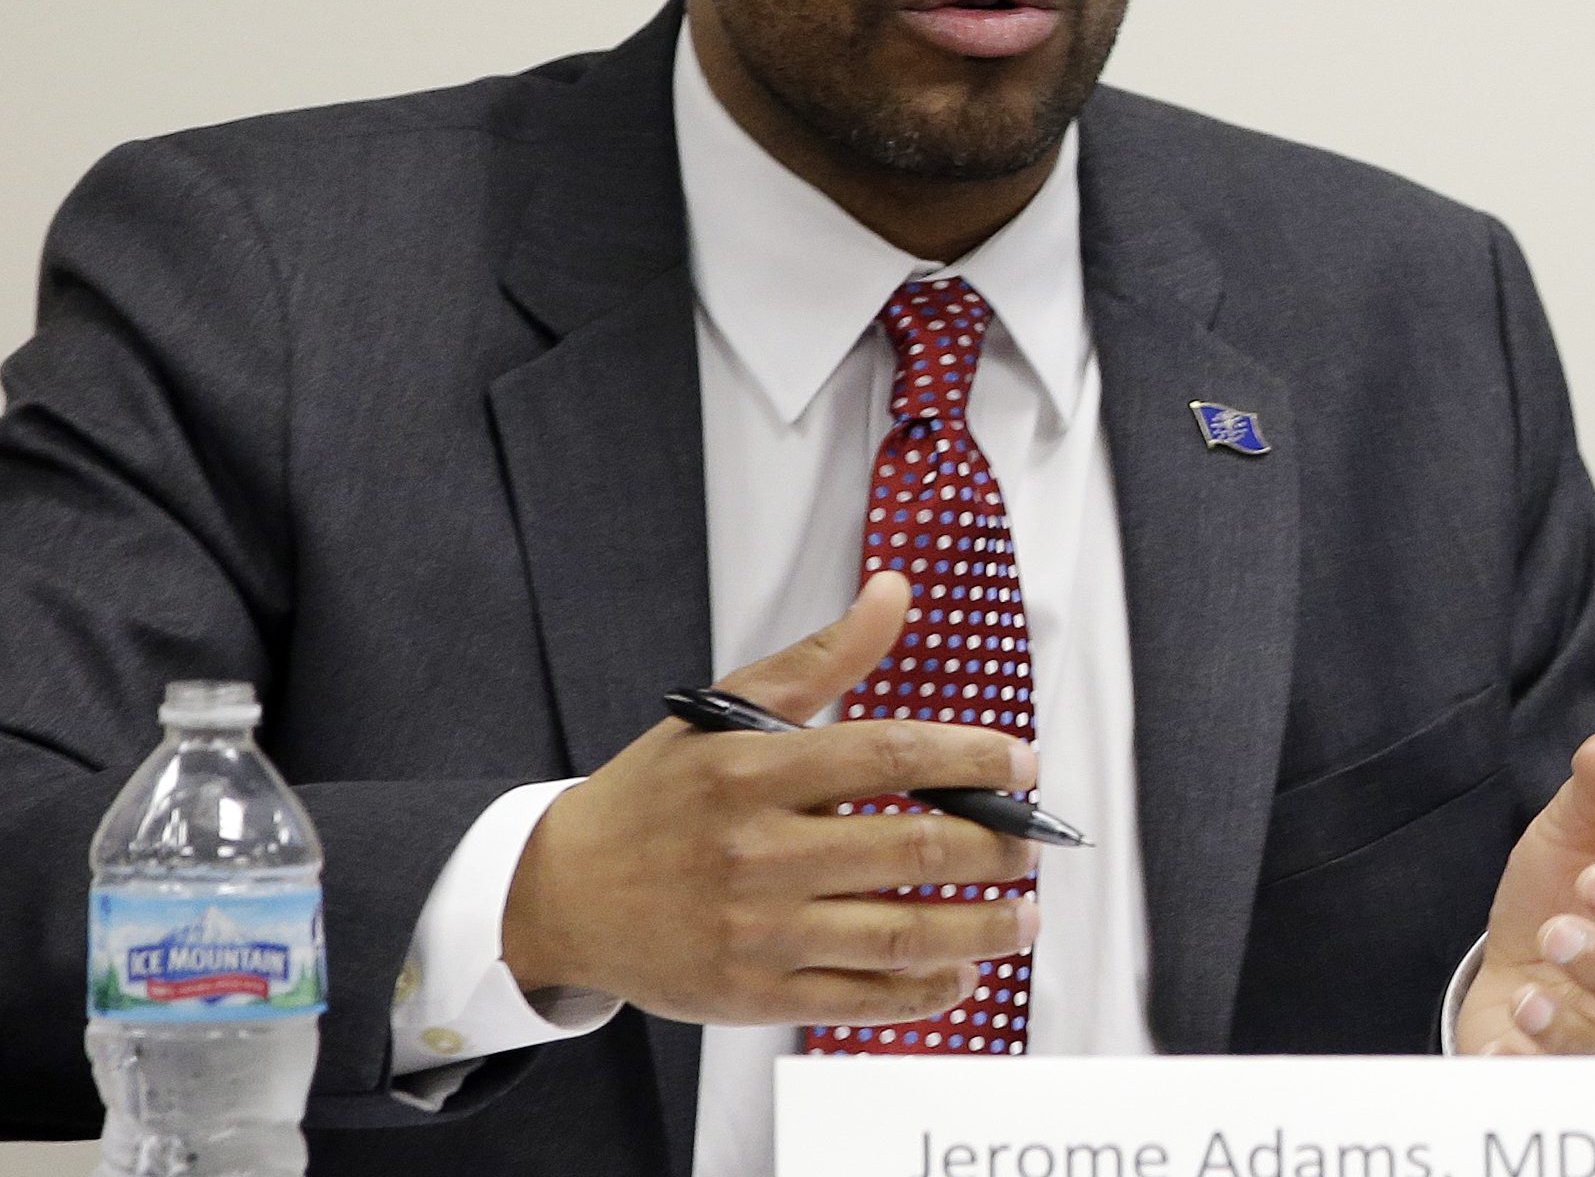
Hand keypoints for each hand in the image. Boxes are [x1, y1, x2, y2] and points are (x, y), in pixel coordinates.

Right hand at [500, 571, 1039, 1026]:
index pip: (886, 757)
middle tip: (1032, 846)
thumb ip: (821, 658)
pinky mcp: (752, 996)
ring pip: (896, 934)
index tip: (1022, 762)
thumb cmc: (657, 797)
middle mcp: (756, 852)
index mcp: (751, 771)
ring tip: (1023, 917)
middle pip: (906, 851)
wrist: (563, 894)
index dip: (969, 757)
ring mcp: (756, 932)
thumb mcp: (725, 713)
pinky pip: (857, 1000)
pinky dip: (923, 992)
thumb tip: (894, 593)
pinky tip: (960, 972)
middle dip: (993, 849)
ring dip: (980, 928)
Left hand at [1453, 730, 1594, 1055]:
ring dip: (1580, 1035)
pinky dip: (1534, 1076)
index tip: (1593, 878)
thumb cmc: (1562, 894)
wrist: (1517, 960)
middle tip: (1557, 933)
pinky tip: (1499, 1051)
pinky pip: (1573, 1095)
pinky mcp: (1571, 1081)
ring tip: (1529, 1002)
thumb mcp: (1573, 834)